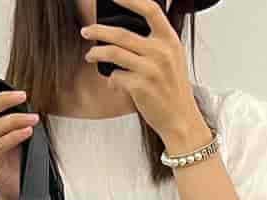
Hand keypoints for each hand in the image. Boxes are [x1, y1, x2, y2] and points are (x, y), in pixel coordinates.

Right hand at [0, 89, 39, 199]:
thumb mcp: (11, 133)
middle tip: (21, 96)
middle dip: (3, 100)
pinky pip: (0, 144)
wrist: (18, 188)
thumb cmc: (15, 161)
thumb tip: (19, 100)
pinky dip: (15, 135)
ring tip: (33, 119)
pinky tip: (27, 131)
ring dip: (17, 119)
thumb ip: (8, 117)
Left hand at [81, 0, 211, 150]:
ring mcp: (150, 69)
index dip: (130, 0)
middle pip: (121, 33)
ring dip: (96, 53)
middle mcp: (161, 52)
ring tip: (90, 55)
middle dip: (98, 30)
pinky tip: (113, 81)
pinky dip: (110, 78)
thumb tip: (126, 34)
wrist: (181, 119)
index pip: (150, 9)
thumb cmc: (174, 91)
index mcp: (170, 41)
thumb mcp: (173, 60)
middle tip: (86, 31)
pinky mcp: (140, 87)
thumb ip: (156, 44)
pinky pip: (115, 76)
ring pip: (113, 53)